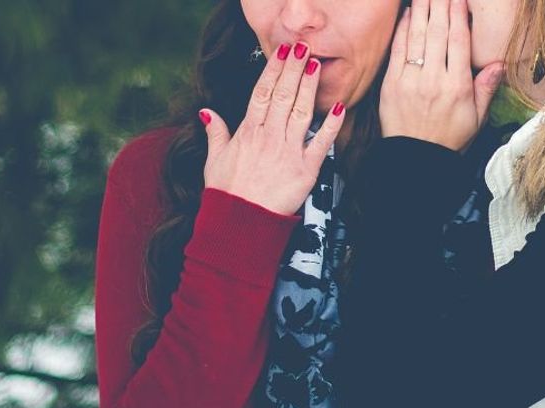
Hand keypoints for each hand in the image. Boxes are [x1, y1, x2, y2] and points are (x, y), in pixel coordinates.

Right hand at [199, 42, 345, 215]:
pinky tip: (338, 107)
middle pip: (282, 95)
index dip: (273, 70)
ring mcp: (288, 152)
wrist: (240, 223)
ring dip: (309, 87)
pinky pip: (321, 143)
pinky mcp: (305, 170)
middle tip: (302, 48)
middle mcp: (268, 137)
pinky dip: (331, 125)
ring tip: (316, 65)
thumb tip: (207, 112)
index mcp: (248, 132)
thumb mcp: (213, 161)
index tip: (281, 53)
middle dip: (293, 69)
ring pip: (300, 112)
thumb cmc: (227, 194)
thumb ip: (215, 133)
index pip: (262, 93)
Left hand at [380, 0, 503, 151]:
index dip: (458, 15)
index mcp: (457, 87)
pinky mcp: (391, 84)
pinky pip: (398, 50)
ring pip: (418, 36)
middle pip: (438, 32)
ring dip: (422, 9)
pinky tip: (409, 13)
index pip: (458, 41)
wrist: (416, 160)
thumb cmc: (448, 139)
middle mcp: (434, 80)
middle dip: (440, 4)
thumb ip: (486, 89)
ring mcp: (411, 80)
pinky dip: (403, 29)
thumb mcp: (476, 118)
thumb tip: (499, 64)